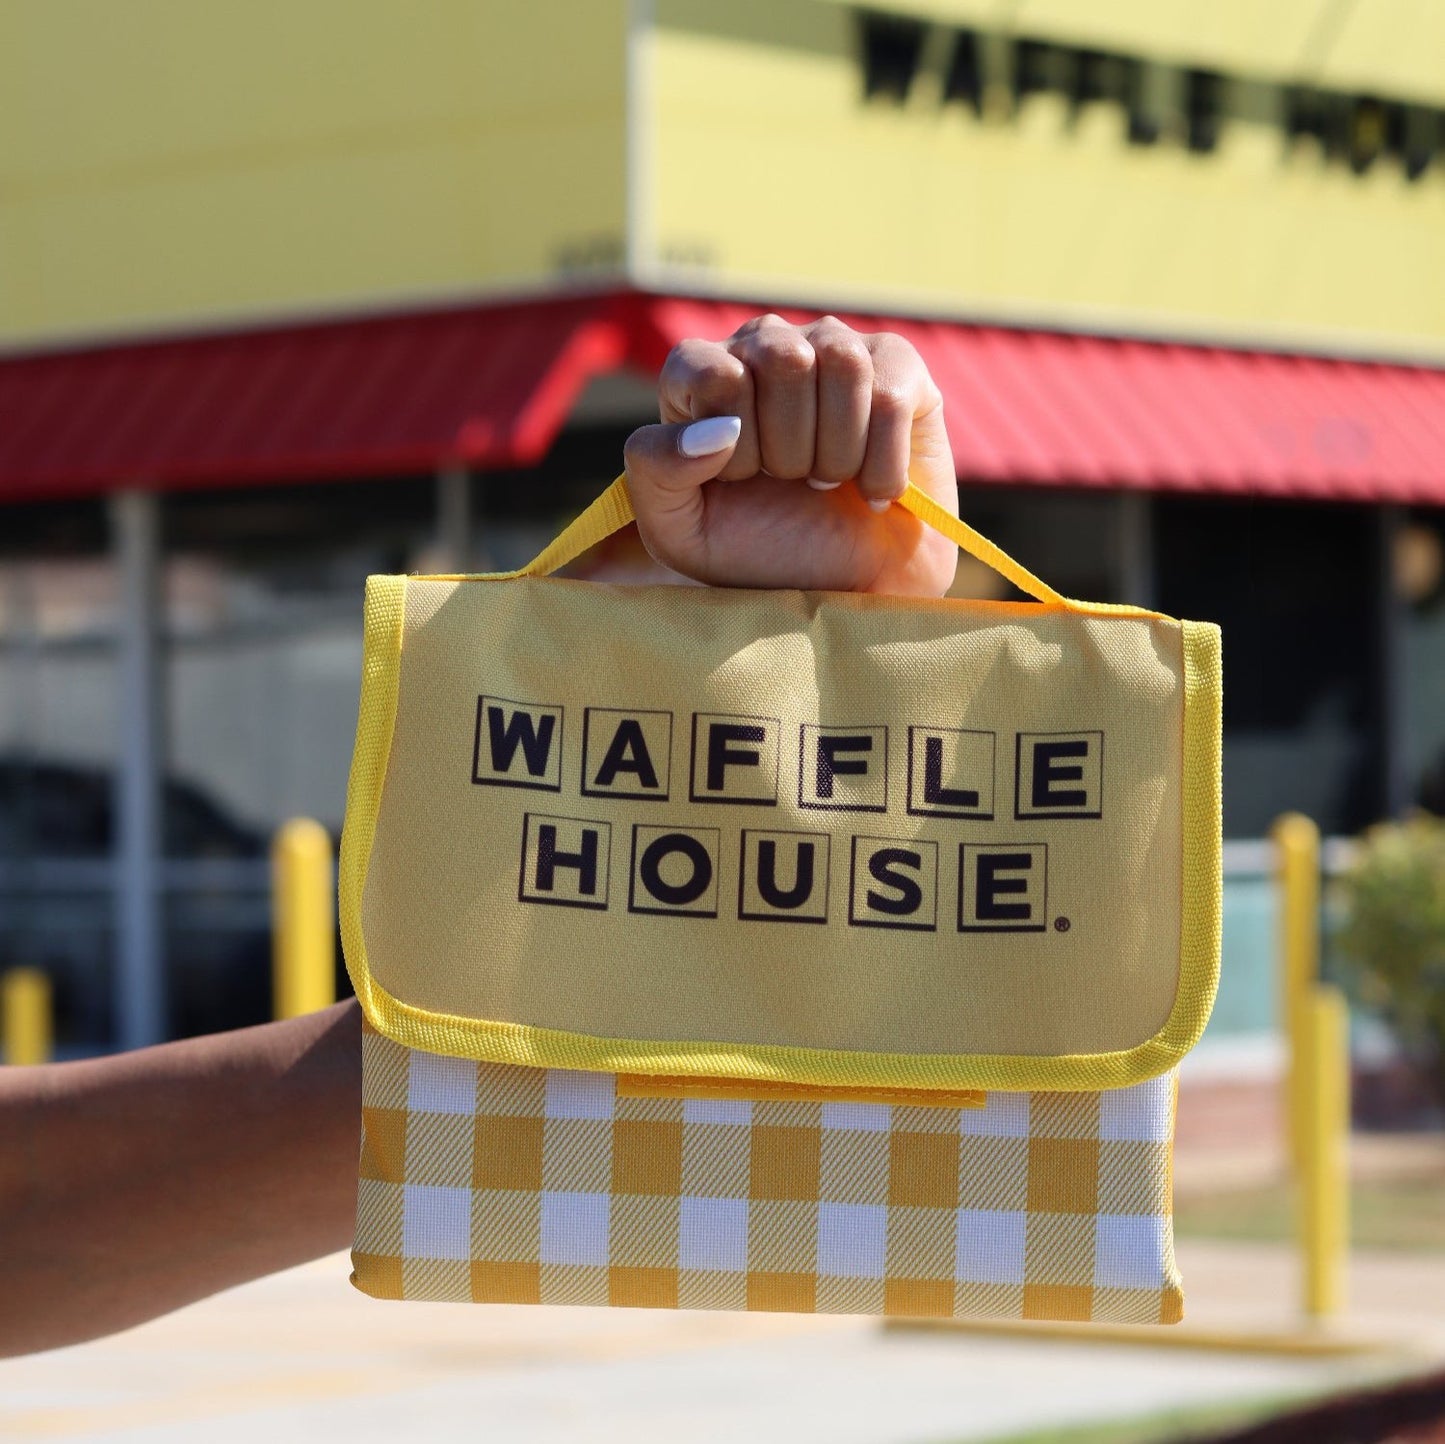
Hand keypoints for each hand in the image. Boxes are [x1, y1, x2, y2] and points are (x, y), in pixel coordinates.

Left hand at [622, 315, 958, 595]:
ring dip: (837, 455)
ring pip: (844, 366)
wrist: (844, 588)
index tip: (742, 480)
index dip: (735, 444)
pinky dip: (882, 468)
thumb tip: (718, 428)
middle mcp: (765, 344)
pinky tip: (872, 490)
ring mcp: (834, 347)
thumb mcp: (678, 529)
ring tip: (829, 482)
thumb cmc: (758, 552)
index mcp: (702, 372)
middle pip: (783, 360)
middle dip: (788, 450)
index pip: (716, 372)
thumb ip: (657, 468)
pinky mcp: (897, 367)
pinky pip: (892, 398)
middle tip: (791, 484)